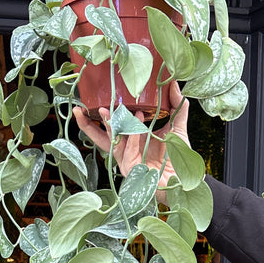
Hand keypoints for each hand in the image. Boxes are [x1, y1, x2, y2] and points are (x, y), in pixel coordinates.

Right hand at [73, 82, 189, 203]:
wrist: (184, 178)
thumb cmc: (177, 156)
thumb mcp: (177, 127)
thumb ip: (176, 107)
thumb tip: (174, 84)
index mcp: (132, 140)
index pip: (112, 129)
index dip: (100, 118)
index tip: (90, 103)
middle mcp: (126, 151)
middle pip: (101, 138)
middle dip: (88, 126)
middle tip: (79, 111)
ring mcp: (127, 161)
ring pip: (112, 143)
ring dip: (109, 126)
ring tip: (104, 111)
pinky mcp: (132, 169)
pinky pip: (128, 151)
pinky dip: (132, 135)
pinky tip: (136, 119)